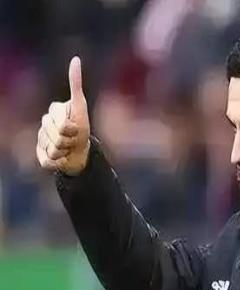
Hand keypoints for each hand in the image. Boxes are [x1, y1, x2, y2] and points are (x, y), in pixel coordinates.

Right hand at [37, 56, 90, 175]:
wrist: (81, 151)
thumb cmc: (82, 129)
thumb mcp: (80, 106)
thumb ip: (75, 84)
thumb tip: (75, 59)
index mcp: (52, 112)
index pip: (61, 123)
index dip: (72, 129)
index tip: (77, 128)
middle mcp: (44, 125)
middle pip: (56, 136)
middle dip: (69, 140)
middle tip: (73, 139)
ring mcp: (41, 140)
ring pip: (52, 150)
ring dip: (65, 151)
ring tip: (68, 148)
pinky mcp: (41, 156)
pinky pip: (48, 161)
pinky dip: (59, 163)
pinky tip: (62, 158)